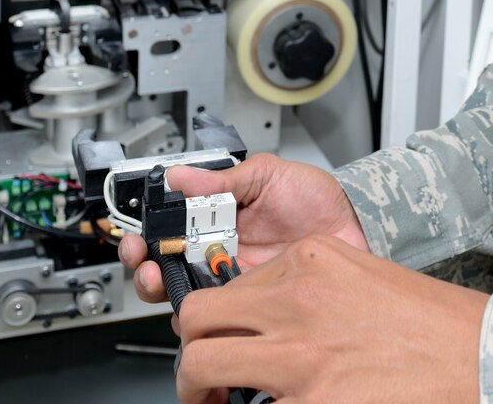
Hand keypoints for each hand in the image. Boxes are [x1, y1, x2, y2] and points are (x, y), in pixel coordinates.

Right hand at [117, 153, 367, 301]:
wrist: (355, 226)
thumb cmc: (315, 200)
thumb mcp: (268, 175)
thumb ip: (223, 179)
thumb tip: (179, 175)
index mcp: (215, 218)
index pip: (167, 231)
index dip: (145, 237)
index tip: (137, 238)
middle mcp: (218, 253)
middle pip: (166, 270)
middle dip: (147, 270)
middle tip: (149, 266)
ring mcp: (235, 282)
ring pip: (187, 298)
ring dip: (169, 294)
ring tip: (171, 283)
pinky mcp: (256, 306)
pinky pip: (224, 319)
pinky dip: (210, 317)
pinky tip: (210, 305)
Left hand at [174, 235, 487, 403]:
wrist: (478, 358)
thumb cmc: (431, 325)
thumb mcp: (359, 276)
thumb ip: (305, 286)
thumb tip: (262, 313)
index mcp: (308, 262)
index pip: (224, 285)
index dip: (214, 319)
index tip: (215, 335)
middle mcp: (295, 300)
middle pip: (197, 319)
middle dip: (190, 351)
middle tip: (201, 376)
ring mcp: (298, 355)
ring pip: (202, 366)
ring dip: (198, 389)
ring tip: (215, 403)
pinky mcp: (310, 402)